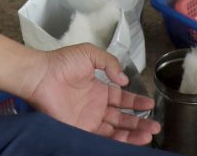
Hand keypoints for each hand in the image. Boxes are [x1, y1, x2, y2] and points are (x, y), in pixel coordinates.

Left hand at [25, 45, 159, 144]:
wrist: (41, 76)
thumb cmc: (62, 63)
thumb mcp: (90, 54)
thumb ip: (109, 64)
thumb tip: (124, 80)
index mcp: (99, 89)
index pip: (122, 99)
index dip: (137, 102)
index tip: (151, 104)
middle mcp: (96, 107)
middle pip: (122, 118)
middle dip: (140, 122)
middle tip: (156, 126)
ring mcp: (89, 120)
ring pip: (116, 130)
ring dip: (133, 133)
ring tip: (149, 134)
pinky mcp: (81, 130)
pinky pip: (102, 138)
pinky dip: (118, 141)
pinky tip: (131, 140)